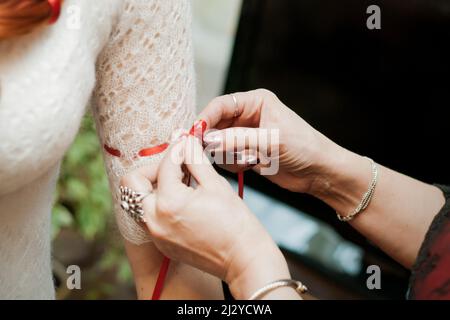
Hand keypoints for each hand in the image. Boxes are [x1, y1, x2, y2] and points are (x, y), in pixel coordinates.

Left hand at [121, 136, 296, 298]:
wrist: (244, 259)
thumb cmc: (236, 223)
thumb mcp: (215, 184)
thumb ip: (194, 159)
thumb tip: (185, 140)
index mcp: (168, 202)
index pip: (165, 164)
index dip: (179, 149)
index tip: (188, 144)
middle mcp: (154, 220)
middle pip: (133, 182)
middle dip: (152, 169)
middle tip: (175, 167)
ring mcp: (156, 234)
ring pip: (138, 200)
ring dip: (154, 186)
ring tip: (181, 182)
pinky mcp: (161, 243)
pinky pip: (149, 216)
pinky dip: (160, 203)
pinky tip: (183, 200)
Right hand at [199, 89, 341, 193]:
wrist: (319, 171)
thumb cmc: (302, 148)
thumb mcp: (270, 141)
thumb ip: (237, 139)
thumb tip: (207, 139)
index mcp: (256, 102)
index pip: (220, 105)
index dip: (205, 119)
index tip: (195, 134)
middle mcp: (248, 116)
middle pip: (216, 125)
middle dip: (215, 140)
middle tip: (214, 153)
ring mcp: (246, 135)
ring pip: (219, 143)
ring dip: (228, 154)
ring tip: (248, 159)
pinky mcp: (247, 152)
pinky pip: (227, 157)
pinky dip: (234, 163)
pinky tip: (252, 165)